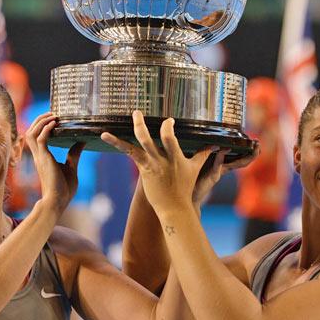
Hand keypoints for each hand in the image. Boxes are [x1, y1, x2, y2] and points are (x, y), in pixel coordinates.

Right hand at [24, 113, 83, 212]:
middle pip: (30, 131)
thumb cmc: (64, 189)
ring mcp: (40, 157)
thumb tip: (83, 141)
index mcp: (43, 157)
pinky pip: (40, 139)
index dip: (41, 125)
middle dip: (39, 120)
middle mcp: (38, 155)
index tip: (53, 117)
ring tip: (53, 115)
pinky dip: (46, 129)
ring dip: (41, 122)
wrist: (58, 201)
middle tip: (52, 113)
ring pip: (32, 133)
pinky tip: (55, 123)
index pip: (36, 137)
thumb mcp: (71, 166)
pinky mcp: (44, 158)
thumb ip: (74, 153)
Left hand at [101, 111, 216, 213]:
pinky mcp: (143, 168)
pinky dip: (116, 143)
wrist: (174, 208)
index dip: (167, 127)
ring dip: (132, 130)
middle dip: (143, 125)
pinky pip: (128, 152)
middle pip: (152, 139)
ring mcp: (151, 165)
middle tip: (137, 112)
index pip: (170, 138)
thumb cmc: (184, 188)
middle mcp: (162, 160)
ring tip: (125, 117)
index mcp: (175, 158)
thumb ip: (203, 154)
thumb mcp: (195, 169)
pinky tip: (105, 135)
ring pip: (139, 145)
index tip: (168, 120)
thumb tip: (215, 145)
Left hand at [192, 143, 259, 210]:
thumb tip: (212, 141)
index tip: (255, 143)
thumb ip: (207, 152)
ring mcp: (219, 173)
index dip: (248, 151)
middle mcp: (223, 169)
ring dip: (246, 156)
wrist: (189, 194)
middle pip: (242, 161)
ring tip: (254, 149)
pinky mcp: (212, 177)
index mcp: (222, 165)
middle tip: (258, 145)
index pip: (239, 157)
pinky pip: (218, 165)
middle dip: (252, 153)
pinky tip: (225, 150)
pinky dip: (221, 157)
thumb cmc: (194, 178)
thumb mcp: (201, 162)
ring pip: (236, 164)